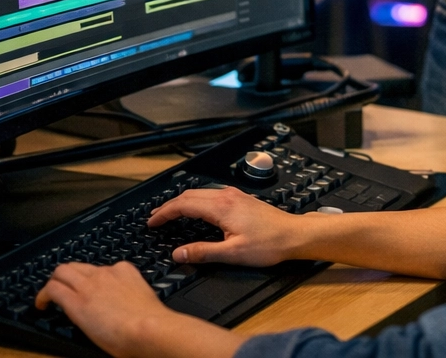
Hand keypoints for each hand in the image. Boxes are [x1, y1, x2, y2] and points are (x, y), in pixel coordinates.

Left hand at [34, 261, 225, 357]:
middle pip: (78, 265)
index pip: (102, 269)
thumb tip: (131, 312)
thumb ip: (133, 299)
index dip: (92, 280)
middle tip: (63, 290)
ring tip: (48, 296)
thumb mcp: (144, 301)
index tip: (91, 291)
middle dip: (68, 276)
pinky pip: (52, 289)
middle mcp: (106, 273)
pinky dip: (42, 296)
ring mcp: (90, 285)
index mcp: (126, 272)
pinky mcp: (76, 301)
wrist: (149, 329)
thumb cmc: (153, 324)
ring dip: (54, 282)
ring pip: (61, 271)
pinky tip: (41, 305)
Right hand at [147, 186, 299, 266]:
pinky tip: (196, 210)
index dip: (164, 213)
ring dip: (182, 202)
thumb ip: (203, 252)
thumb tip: (179, 253)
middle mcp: (227, 197)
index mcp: (221, 207)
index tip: (151, 222)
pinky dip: (196, 201)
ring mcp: (235, 196)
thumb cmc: (269, 244)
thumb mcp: (233, 253)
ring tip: (170, 213)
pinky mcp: (241, 199)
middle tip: (155, 217)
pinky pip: (211, 194)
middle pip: (189, 195)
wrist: (294, 235)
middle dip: (169, 205)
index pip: (183, 205)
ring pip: (200, 193)